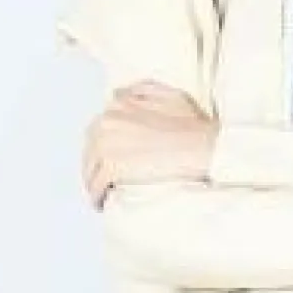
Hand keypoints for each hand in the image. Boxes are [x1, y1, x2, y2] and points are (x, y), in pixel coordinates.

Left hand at [82, 81, 217, 207]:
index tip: (109, 156)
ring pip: (90, 167)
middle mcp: (108, 120)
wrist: (202, 148)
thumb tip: (121, 93)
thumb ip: (144, 90)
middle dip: (95, 162)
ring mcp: (108, 145)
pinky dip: (96, 194)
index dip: (104, 143)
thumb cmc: (193, 126)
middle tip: (103, 178)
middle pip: (91, 147)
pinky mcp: (112, 167)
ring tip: (101, 192)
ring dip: (93, 179)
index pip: (100, 126)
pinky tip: (101, 202)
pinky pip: (96, 184)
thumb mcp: (170, 95)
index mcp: (120, 103)